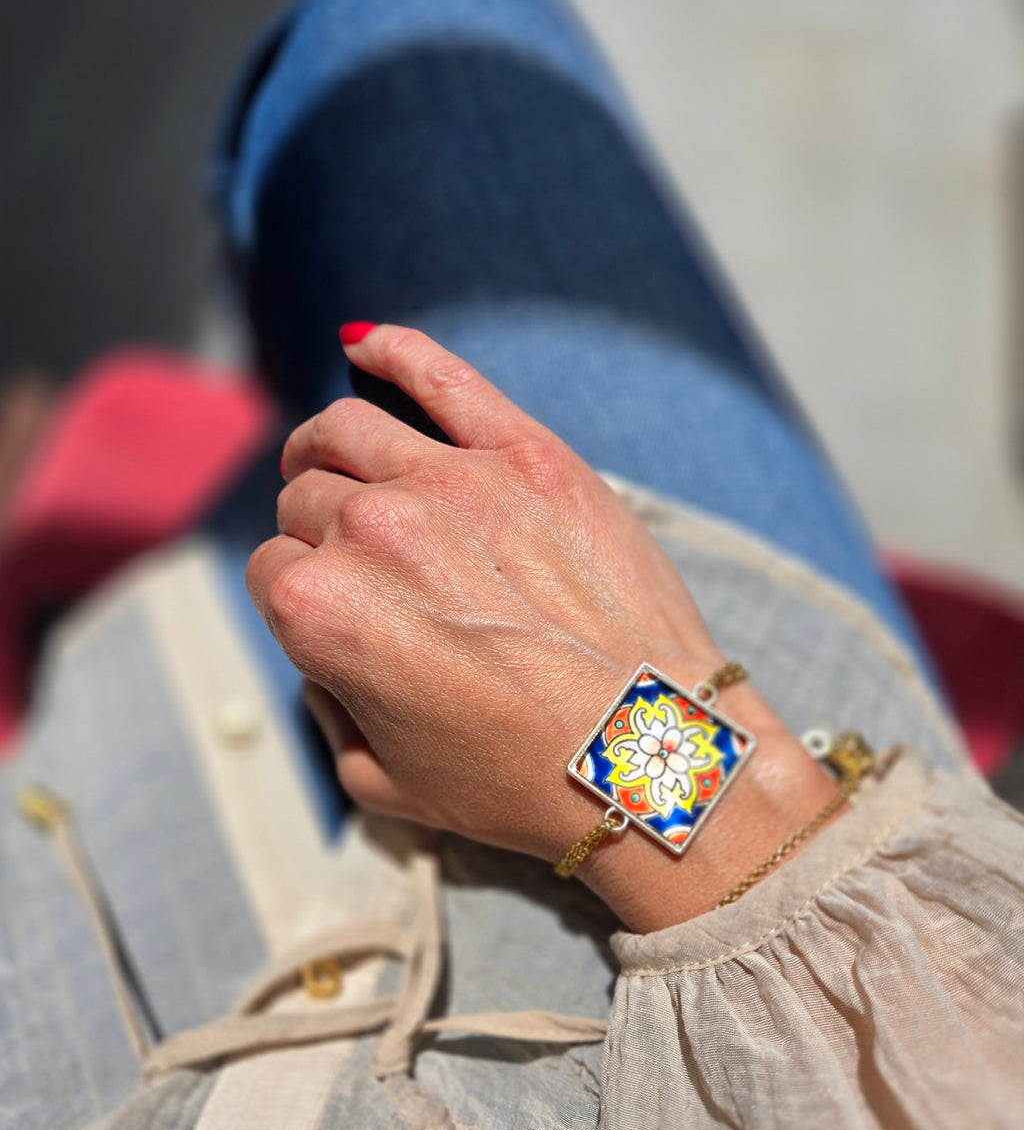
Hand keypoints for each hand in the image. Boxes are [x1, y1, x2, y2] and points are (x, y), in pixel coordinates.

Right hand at [247, 325, 834, 929]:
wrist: (650, 757)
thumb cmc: (522, 781)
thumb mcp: (381, 783)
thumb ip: (328, 707)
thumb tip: (328, 651)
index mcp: (320, 609)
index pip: (271, 569)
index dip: (296, 595)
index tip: (331, 613)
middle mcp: (374, 530)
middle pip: (308, 498)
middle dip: (316, 529)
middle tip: (357, 561)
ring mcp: (454, 480)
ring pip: (349, 430)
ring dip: (325, 444)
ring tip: (334, 458)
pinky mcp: (528, 454)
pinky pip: (442, 376)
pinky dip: (392, 350)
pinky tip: (363, 346)